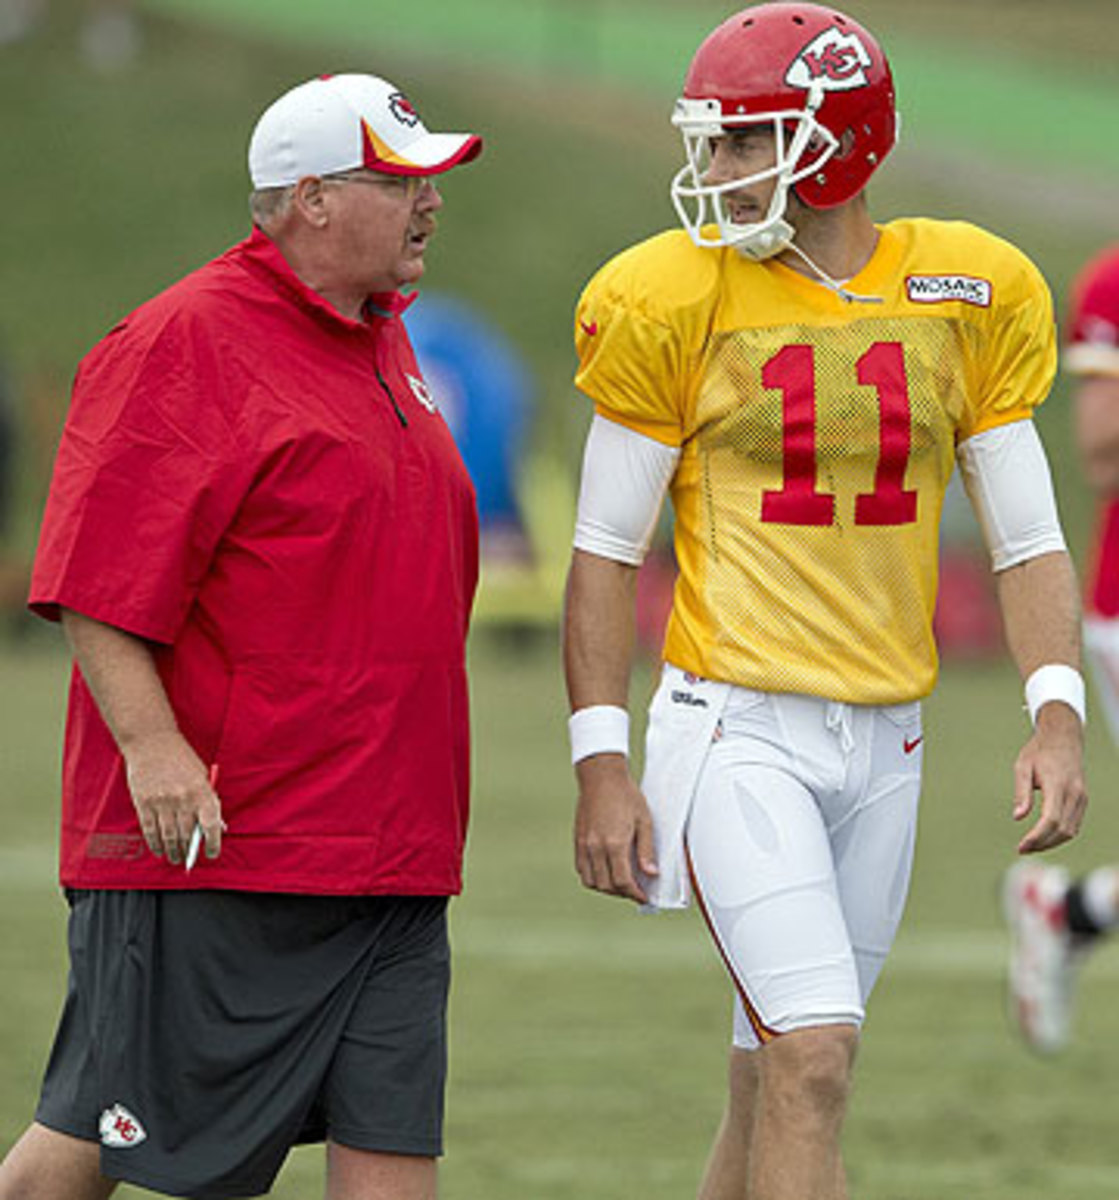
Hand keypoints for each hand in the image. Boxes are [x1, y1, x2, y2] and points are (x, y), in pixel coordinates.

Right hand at [123, 732, 223, 864]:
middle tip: (189, 859)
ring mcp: (162, 802)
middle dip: (189, 850)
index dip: (213, 842)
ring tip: (175, 858)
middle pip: (188, 834)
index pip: (211, 824)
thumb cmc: (180, 758)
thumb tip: (217, 826)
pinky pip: (150, 829)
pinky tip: (159, 849)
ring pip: (169, 835)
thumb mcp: (202, 776)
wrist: (152, 741)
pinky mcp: (144, 802)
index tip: (212, 853)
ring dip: (173, 851)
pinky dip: (155, 843)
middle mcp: (183, 799)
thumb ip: (209, 800)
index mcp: (201, 791)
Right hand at [574, 754, 657, 902]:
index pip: (623, 882)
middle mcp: (596, 847)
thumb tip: (651, 874)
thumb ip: (646, 850)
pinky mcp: (577, 840)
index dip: (634, 894)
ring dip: (606, 888)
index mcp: (615, 843)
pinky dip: (592, 877)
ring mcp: (584, 844)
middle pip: (607, 885)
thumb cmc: (625, 795)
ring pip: (591, 881)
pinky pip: (581, 869)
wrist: (601, 777)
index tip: (643, 896)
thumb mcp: (644, 821)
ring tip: (620, 883)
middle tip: (635, 891)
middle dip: (623, 893)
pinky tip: (604, 872)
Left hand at [1012, 702, 1086, 853]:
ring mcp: (1082, 798)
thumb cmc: (1039, 752)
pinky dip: (1060, 835)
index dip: (1037, 837)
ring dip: (1051, 842)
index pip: (1051, 819)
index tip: (1021, 846)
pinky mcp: (1083, 800)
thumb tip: (1018, 817)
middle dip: (1042, 844)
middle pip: (1062, 830)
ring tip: (1030, 846)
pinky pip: (1074, 825)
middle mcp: (1074, 793)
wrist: (1063, 738)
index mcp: (1058, 784)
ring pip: (1070, 831)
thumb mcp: (1022, 767)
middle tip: (1022, 850)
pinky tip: (1044, 837)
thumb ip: (1021, 792)